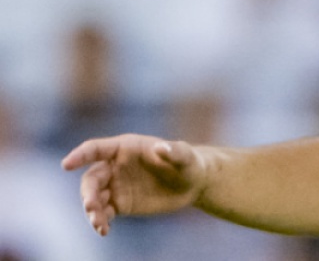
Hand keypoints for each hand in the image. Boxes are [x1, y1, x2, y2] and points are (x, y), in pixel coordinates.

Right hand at [61, 134, 208, 235]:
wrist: (192, 183)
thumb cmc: (188, 162)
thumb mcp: (185, 156)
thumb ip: (175, 151)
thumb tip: (161, 148)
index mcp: (125, 148)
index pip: (96, 149)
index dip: (80, 155)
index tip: (66, 165)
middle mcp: (115, 166)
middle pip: (91, 178)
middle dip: (87, 192)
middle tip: (91, 206)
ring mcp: (115, 186)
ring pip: (94, 197)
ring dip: (92, 210)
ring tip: (99, 224)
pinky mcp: (120, 204)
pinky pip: (104, 213)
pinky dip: (101, 221)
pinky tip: (104, 230)